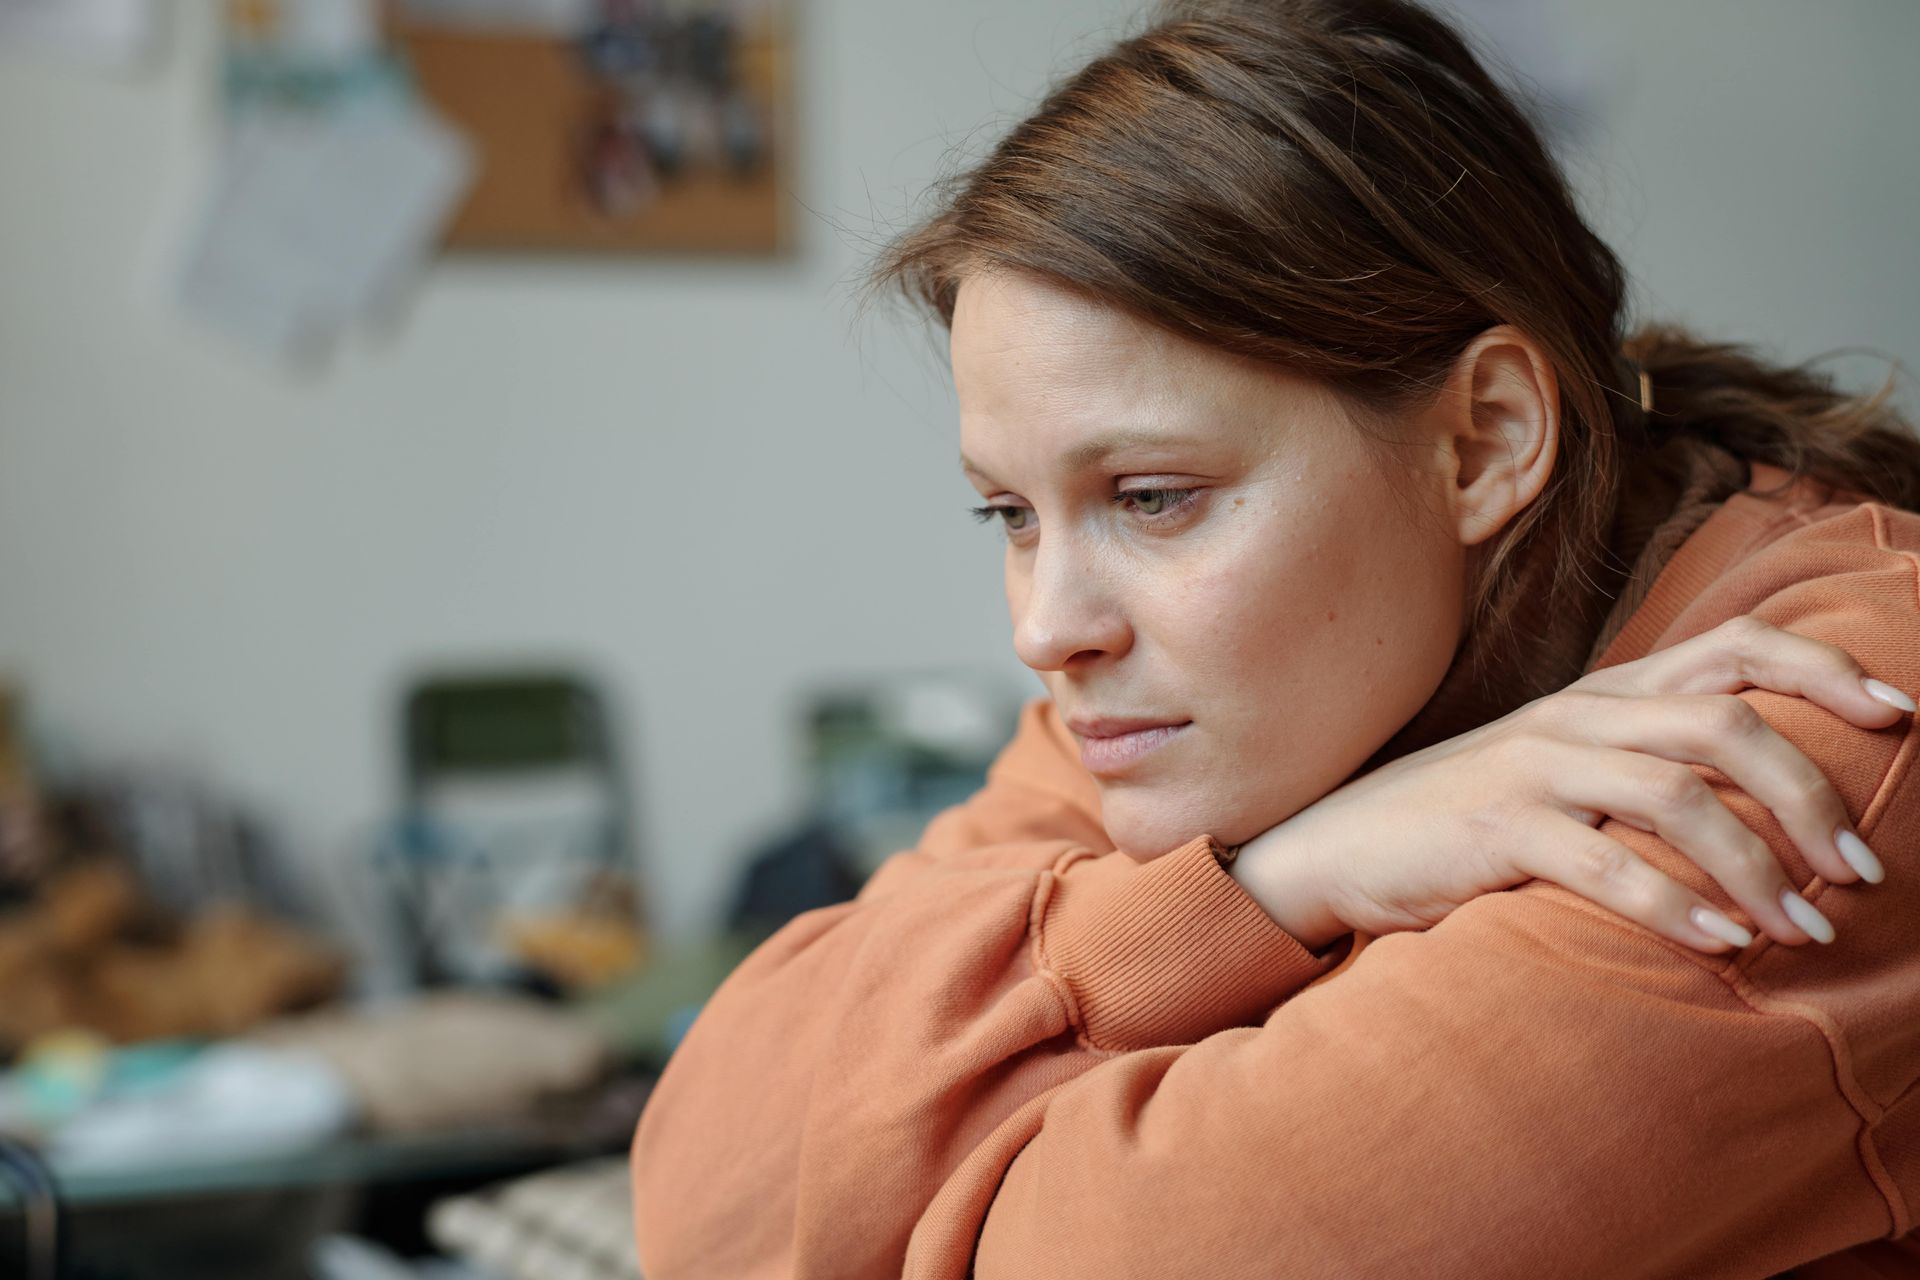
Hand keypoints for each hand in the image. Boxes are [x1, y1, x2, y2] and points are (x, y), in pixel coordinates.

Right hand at [1231, 616, 1912, 954]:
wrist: (1337, 846)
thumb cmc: (1466, 822)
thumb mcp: (1563, 774)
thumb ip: (1648, 767)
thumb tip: (1764, 803)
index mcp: (1606, 694)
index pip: (1736, 646)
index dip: (1826, 670)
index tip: (1902, 718)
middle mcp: (1579, 716)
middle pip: (1727, 723)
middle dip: (1811, 796)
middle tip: (1860, 871)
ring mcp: (1533, 767)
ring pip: (1678, 795)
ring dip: (1758, 867)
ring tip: (1804, 930)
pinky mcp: (1494, 828)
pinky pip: (1604, 862)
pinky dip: (1674, 907)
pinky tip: (1721, 945)